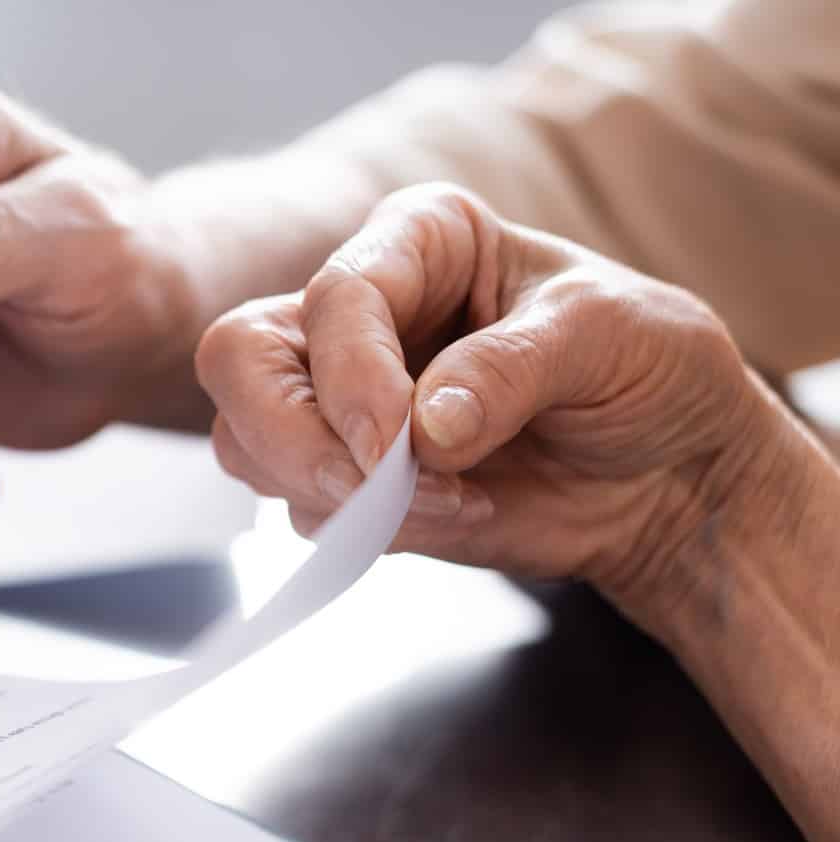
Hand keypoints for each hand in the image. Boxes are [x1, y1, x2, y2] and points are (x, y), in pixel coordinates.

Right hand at [195, 182, 786, 621]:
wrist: (671, 474)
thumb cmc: (649, 371)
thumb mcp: (608, 336)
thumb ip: (511, 370)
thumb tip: (424, 429)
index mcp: (418, 241)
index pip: (332, 298)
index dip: (351, 376)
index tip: (399, 444)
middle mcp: (359, 314)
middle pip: (240, 362)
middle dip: (295, 439)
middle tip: (374, 492)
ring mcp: (341, 400)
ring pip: (248, 442)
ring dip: (329, 491)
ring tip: (447, 502)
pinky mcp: (347, 478)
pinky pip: (300, 509)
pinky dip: (362, 530)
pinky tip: (454, 516)